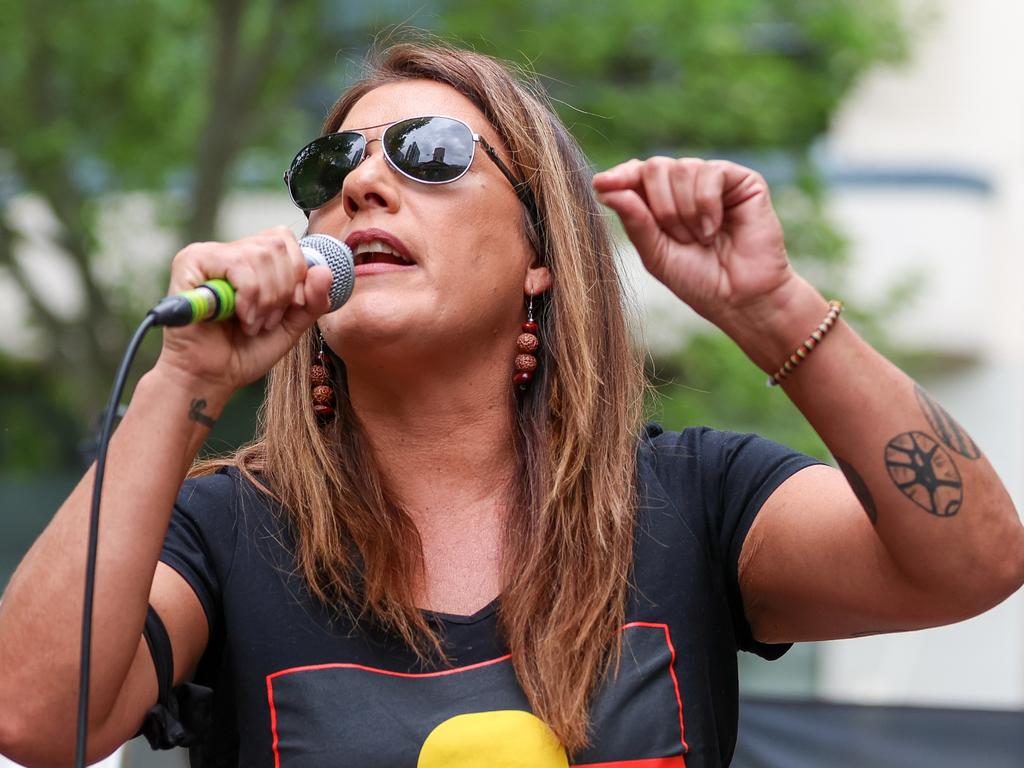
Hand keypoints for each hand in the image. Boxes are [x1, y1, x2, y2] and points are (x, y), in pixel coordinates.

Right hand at [156, 226, 332, 396]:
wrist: (213, 377)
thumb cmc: (246, 352)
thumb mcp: (291, 325)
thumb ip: (313, 300)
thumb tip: (325, 270)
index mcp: (250, 259)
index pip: (284, 239)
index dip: (297, 273)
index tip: (290, 307)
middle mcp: (228, 251)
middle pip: (277, 244)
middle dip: (282, 290)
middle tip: (267, 321)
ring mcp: (207, 254)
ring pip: (261, 255)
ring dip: (265, 299)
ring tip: (252, 324)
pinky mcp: (190, 262)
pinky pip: (239, 265)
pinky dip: (249, 298)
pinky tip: (240, 318)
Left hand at [593, 157, 794, 327]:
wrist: (740, 298)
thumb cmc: (698, 280)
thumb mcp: (656, 254)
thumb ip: (634, 220)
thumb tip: (604, 187)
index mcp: (660, 202)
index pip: (635, 173)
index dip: (619, 176)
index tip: (601, 184)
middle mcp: (685, 186)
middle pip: (655, 167)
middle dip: (661, 207)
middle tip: (680, 239)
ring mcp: (713, 181)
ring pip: (682, 168)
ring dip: (685, 211)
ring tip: (701, 238)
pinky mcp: (741, 180)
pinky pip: (710, 172)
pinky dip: (706, 204)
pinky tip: (714, 228)